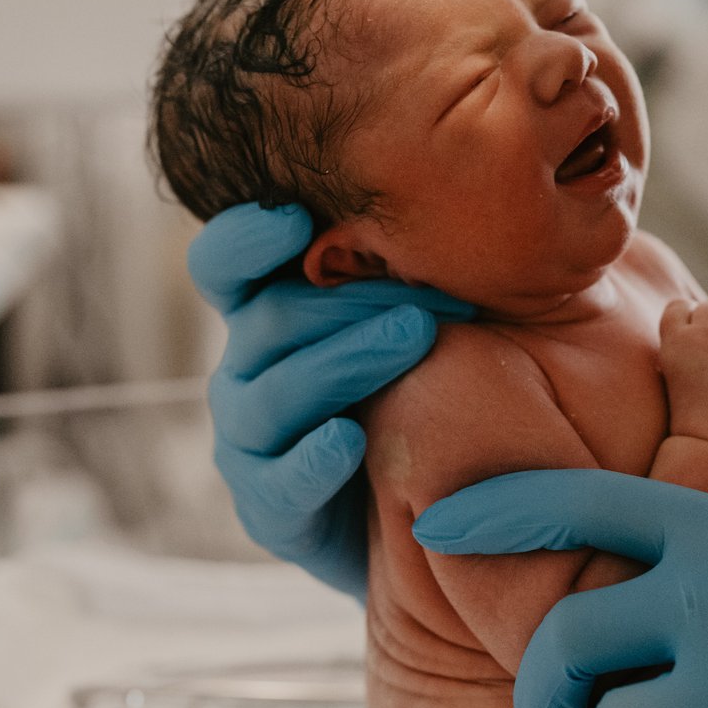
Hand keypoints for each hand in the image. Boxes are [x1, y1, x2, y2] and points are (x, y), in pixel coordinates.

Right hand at [188, 204, 473, 595]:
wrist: (434, 515)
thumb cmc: (436, 391)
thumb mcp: (429, 322)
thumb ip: (425, 267)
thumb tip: (482, 193)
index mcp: (269, 313)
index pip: (225, 264)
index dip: (244, 237)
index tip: (296, 216)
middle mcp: (245, 371)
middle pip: (268, 319)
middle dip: (347, 301)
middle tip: (428, 296)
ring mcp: (250, 443)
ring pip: (272, 394)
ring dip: (343, 361)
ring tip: (413, 338)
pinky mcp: (269, 511)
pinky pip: (279, 482)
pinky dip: (313, 459)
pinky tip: (351, 440)